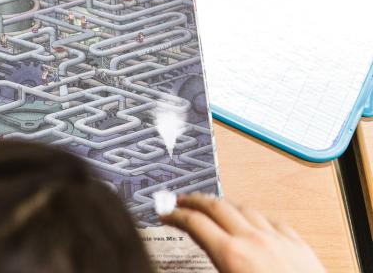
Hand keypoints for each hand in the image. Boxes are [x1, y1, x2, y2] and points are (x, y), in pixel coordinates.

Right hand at [161, 193, 324, 272]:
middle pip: (216, 206)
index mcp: (231, 255)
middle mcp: (254, 241)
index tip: (166, 214)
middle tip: (182, 200)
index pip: (194, 223)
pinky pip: (272, 220)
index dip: (175, 215)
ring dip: (224, 204)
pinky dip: (256, 215)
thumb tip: (193, 262)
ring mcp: (278, 240)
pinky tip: (254, 219)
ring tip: (214, 205)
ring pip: (244, 208)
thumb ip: (210, 267)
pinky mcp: (298, 245)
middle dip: (195, 200)